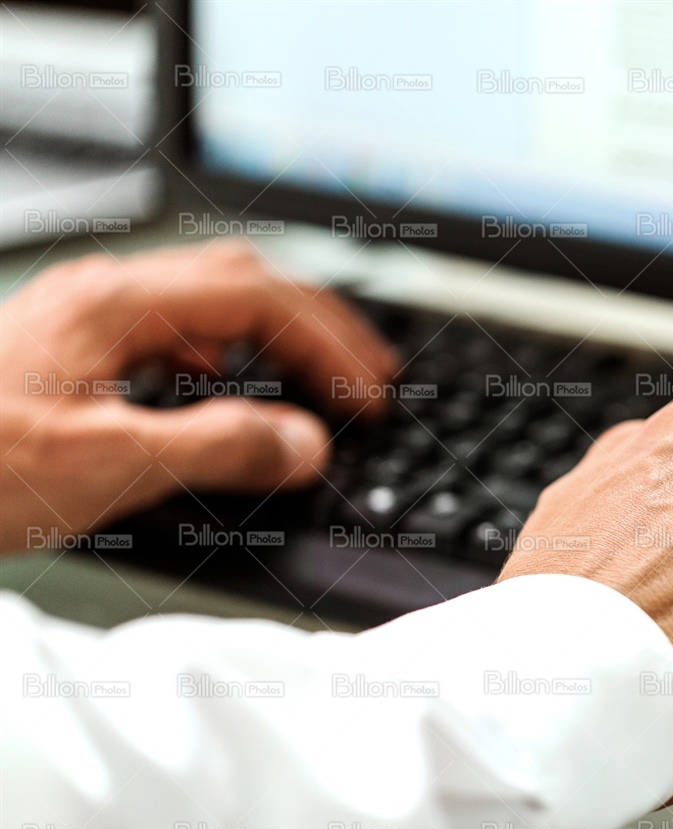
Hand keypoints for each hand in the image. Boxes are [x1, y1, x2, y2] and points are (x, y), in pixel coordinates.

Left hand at [0, 241, 397, 552]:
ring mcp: (84, 327)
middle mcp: (101, 301)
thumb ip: (219, 449)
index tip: (368, 395)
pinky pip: (170, 343)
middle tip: (362, 381)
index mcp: (114, 306)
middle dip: (314, 329)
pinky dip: (224, 369)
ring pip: (206, 310)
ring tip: (313, 391)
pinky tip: (224, 408)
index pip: (259, 297)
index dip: (329, 344)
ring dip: (271, 345)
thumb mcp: (106, 467)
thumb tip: (305, 444)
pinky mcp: (71, 361)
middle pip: (240, 283)